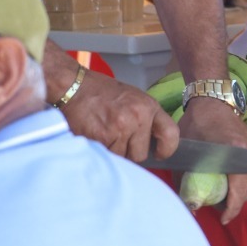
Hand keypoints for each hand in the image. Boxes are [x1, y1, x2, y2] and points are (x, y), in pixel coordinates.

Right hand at [58, 67, 178, 163]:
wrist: (76, 87)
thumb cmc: (104, 93)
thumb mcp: (134, 99)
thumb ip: (146, 119)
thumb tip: (154, 143)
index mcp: (149, 107)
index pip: (171, 134)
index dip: (167, 149)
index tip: (159, 153)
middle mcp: (138, 117)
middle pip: (141, 154)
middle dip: (130, 151)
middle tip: (118, 138)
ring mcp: (120, 128)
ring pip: (123, 158)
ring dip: (114, 151)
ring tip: (106, 134)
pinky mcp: (102, 137)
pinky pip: (107, 156)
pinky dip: (102, 150)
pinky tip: (97, 136)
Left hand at [179, 96, 246, 224]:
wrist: (212, 102)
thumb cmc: (195, 126)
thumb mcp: (186, 154)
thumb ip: (186, 182)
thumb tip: (191, 207)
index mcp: (235, 151)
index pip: (239, 190)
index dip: (231, 209)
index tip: (222, 218)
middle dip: (235, 203)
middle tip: (218, 208)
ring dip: (242, 194)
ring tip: (224, 197)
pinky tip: (233, 185)